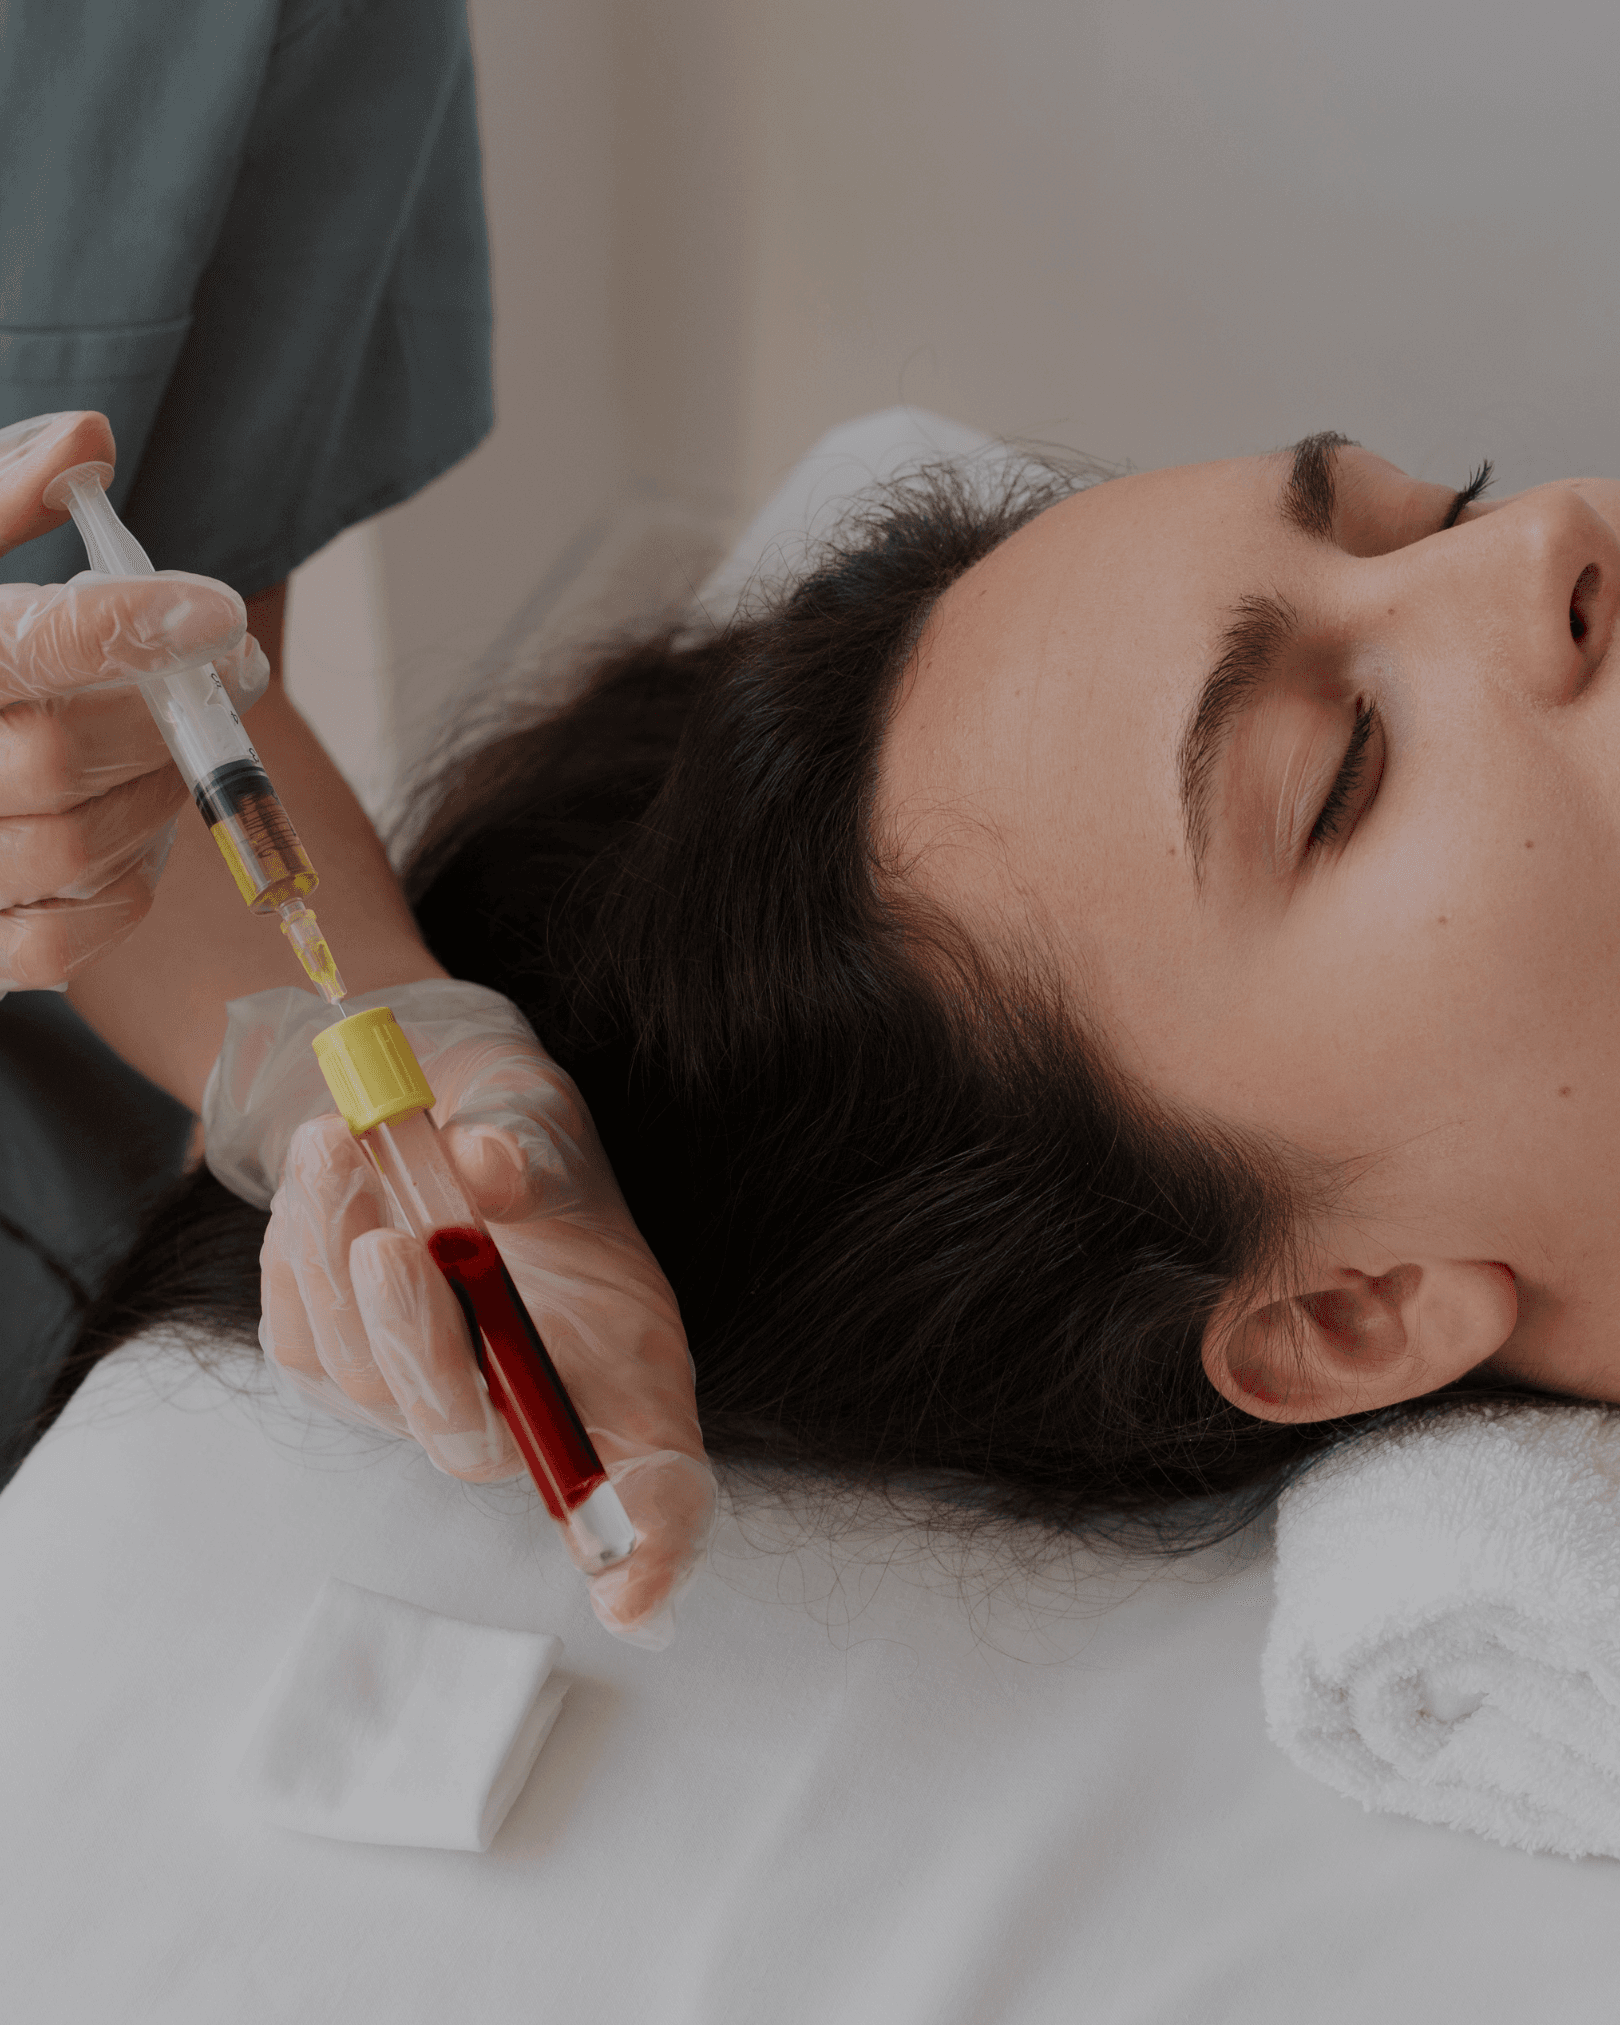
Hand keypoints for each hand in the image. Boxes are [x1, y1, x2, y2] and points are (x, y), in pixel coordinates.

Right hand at [0, 411, 269, 987]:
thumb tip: (89, 438)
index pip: (33, 643)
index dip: (131, 624)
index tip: (221, 610)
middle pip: (65, 754)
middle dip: (161, 720)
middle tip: (213, 682)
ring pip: (73, 848)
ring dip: (149, 802)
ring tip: (163, 755)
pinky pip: (59, 945)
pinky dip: (117, 893)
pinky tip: (125, 842)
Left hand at [209, 980, 716, 1648]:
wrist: (445, 1125)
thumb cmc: (528, 1144)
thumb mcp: (548, 1124)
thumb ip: (531, 1152)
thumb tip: (484, 1166)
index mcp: (627, 1375)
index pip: (661, 1490)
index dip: (652, 1548)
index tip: (630, 1594)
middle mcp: (531, 1417)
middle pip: (472, 1437)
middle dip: (419, 1341)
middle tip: (387, 1242)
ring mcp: (423, 1407)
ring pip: (365, 1380)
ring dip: (334, 1263)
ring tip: (332, 1143)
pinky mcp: (335, 1379)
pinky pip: (301, 1335)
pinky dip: (299, 1250)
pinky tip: (320, 1175)